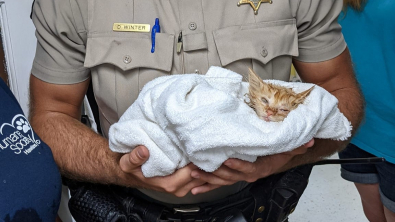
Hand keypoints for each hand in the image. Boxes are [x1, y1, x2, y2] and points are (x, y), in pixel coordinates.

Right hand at [119, 145, 205, 196]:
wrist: (130, 174)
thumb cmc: (131, 169)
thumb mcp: (127, 162)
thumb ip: (134, 158)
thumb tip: (143, 151)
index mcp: (168, 184)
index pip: (191, 173)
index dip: (198, 161)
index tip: (201, 147)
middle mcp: (178, 188)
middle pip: (200, 177)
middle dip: (206, 163)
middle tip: (207, 146)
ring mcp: (182, 187)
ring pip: (202, 178)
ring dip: (206, 166)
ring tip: (207, 149)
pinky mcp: (184, 183)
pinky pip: (199, 177)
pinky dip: (203, 169)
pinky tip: (203, 156)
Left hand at [190, 139, 314, 194]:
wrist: (276, 159)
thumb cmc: (279, 152)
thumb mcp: (289, 147)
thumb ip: (297, 144)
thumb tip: (308, 139)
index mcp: (260, 168)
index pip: (249, 168)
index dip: (239, 165)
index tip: (228, 160)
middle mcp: (248, 174)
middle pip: (230, 176)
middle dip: (214, 173)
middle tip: (199, 169)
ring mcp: (239, 176)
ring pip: (222, 180)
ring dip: (207, 178)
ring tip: (193, 175)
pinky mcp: (232, 176)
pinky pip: (218, 182)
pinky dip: (206, 185)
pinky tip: (195, 187)